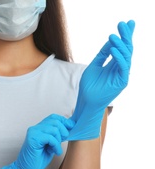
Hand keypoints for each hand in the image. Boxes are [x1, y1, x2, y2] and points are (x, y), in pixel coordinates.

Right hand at [0, 114, 73, 168]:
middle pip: (55, 122)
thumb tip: (70, 127)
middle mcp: (35, 128)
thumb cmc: (39, 159)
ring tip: (55, 149)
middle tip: (62, 142)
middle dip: (63, 132)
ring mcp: (33, 133)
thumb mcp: (51, 145)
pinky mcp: (33, 139)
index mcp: (39, 128)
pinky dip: (55, 146)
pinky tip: (54, 152)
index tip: (70, 129)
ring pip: (54, 129)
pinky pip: (50, 138)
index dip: (64, 121)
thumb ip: (57, 135)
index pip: (53, 117)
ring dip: (58, 141)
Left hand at [68, 20, 134, 139]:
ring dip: (120, 45)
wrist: (85, 101)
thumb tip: (110, 41)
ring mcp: (122, 75)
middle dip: (126, 36)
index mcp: (114, 65)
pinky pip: (123, 67)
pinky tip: (112, 49)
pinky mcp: (122, 82)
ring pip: (126, 56)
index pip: (122, 47)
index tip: (126, 23)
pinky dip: (119, 58)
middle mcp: (120, 69)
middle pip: (126, 49)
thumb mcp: (94, 66)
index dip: (124, 35)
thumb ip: (102, 55)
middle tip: (124, 23)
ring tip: (112, 36)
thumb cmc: (88, 86)